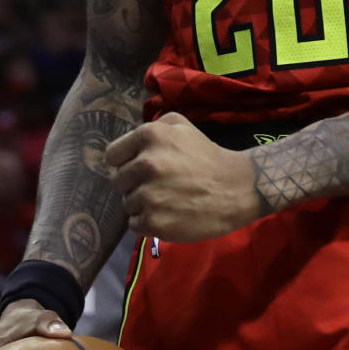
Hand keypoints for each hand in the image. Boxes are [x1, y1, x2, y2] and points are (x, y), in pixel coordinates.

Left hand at [106, 112, 262, 240]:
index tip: (137, 168)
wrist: (235, 188)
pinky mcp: (154, 221)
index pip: (112, 155)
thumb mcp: (181, 125)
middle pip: (117, 181)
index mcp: (149, 135)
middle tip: (156, 185)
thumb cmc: (206, 155)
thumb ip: (152, 126)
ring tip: (165, 200)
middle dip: (133, 183)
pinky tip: (166, 215)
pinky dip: (147, 222)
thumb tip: (129, 144)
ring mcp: (149, 194)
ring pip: (126, 203)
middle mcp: (146, 163)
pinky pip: (134, 224)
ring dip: (141, 204)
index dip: (124, 162)